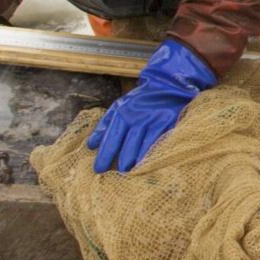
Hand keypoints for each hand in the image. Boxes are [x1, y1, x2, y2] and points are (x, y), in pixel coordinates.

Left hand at [87, 38, 216, 172]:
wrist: (168, 84)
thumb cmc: (141, 99)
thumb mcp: (119, 106)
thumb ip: (105, 125)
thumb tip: (90, 145)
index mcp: (122, 111)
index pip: (111, 137)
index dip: (105, 154)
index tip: (98, 169)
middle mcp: (137, 115)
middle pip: (128, 145)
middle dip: (122, 162)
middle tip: (117, 175)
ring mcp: (154, 119)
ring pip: (143, 146)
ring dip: (136, 161)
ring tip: (130, 173)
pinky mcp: (169, 122)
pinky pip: (159, 142)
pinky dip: (152, 154)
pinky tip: (148, 164)